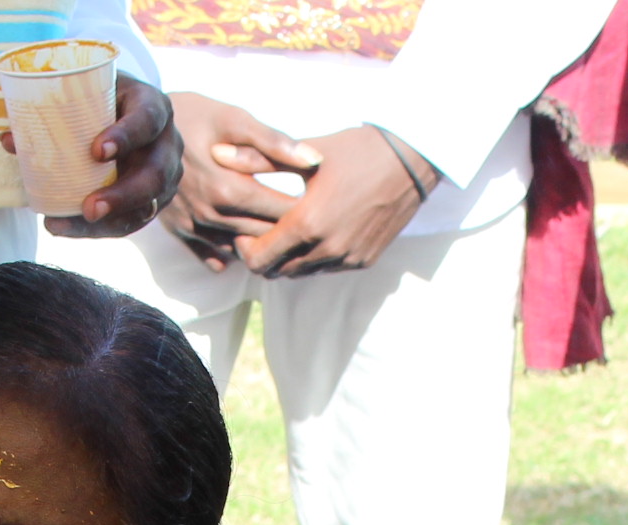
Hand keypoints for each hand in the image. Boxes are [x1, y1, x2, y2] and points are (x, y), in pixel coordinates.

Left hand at [40, 74, 181, 237]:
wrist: (127, 111)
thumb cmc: (102, 96)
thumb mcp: (84, 93)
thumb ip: (51, 110)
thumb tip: (7, 140)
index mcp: (153, 104)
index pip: (147, 120)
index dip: (126, 136)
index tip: (96, 151)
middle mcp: (167, 141)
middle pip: (155, 174)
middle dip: (123, 195)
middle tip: (89, 207)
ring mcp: (166, 174)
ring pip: (148, 205)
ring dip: (113, 219)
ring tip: (79, 223)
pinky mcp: (155, 199)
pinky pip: (133, 221)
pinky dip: (103, 229)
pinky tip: (71, 229)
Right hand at [158, 93, 317, 268]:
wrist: (141, 125)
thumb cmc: (194, 115)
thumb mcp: (235, 118)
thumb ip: (275, 141)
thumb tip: (315, 160)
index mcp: (228, 189)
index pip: (283, 211)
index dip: (308, 206)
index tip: (324, 199)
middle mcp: (211, 216)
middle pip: (266, 235)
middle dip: (291, 229)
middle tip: (314, 219)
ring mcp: (195, 228)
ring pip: (244, 250)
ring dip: (266, 244)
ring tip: (288, 230)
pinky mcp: (182, 233)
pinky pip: (216, 257)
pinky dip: (237, 253)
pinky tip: (251, 238)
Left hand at [236, 124, 438, 278]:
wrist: (411, 160)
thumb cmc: (356, 148)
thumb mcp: (305, 152)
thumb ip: (258, 159)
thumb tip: (216, 153)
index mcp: (308, 223)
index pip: (258, 259)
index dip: (245, 248)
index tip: (244, 227)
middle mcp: (328, 249)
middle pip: (277, 272)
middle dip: (264, 255)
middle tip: (261, 230)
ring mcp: (348, 258)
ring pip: (302, 273)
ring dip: (290, 258)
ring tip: (286, 230)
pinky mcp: (364, 260)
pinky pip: (328, 269)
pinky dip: (315, 257)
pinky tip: (314, 232)